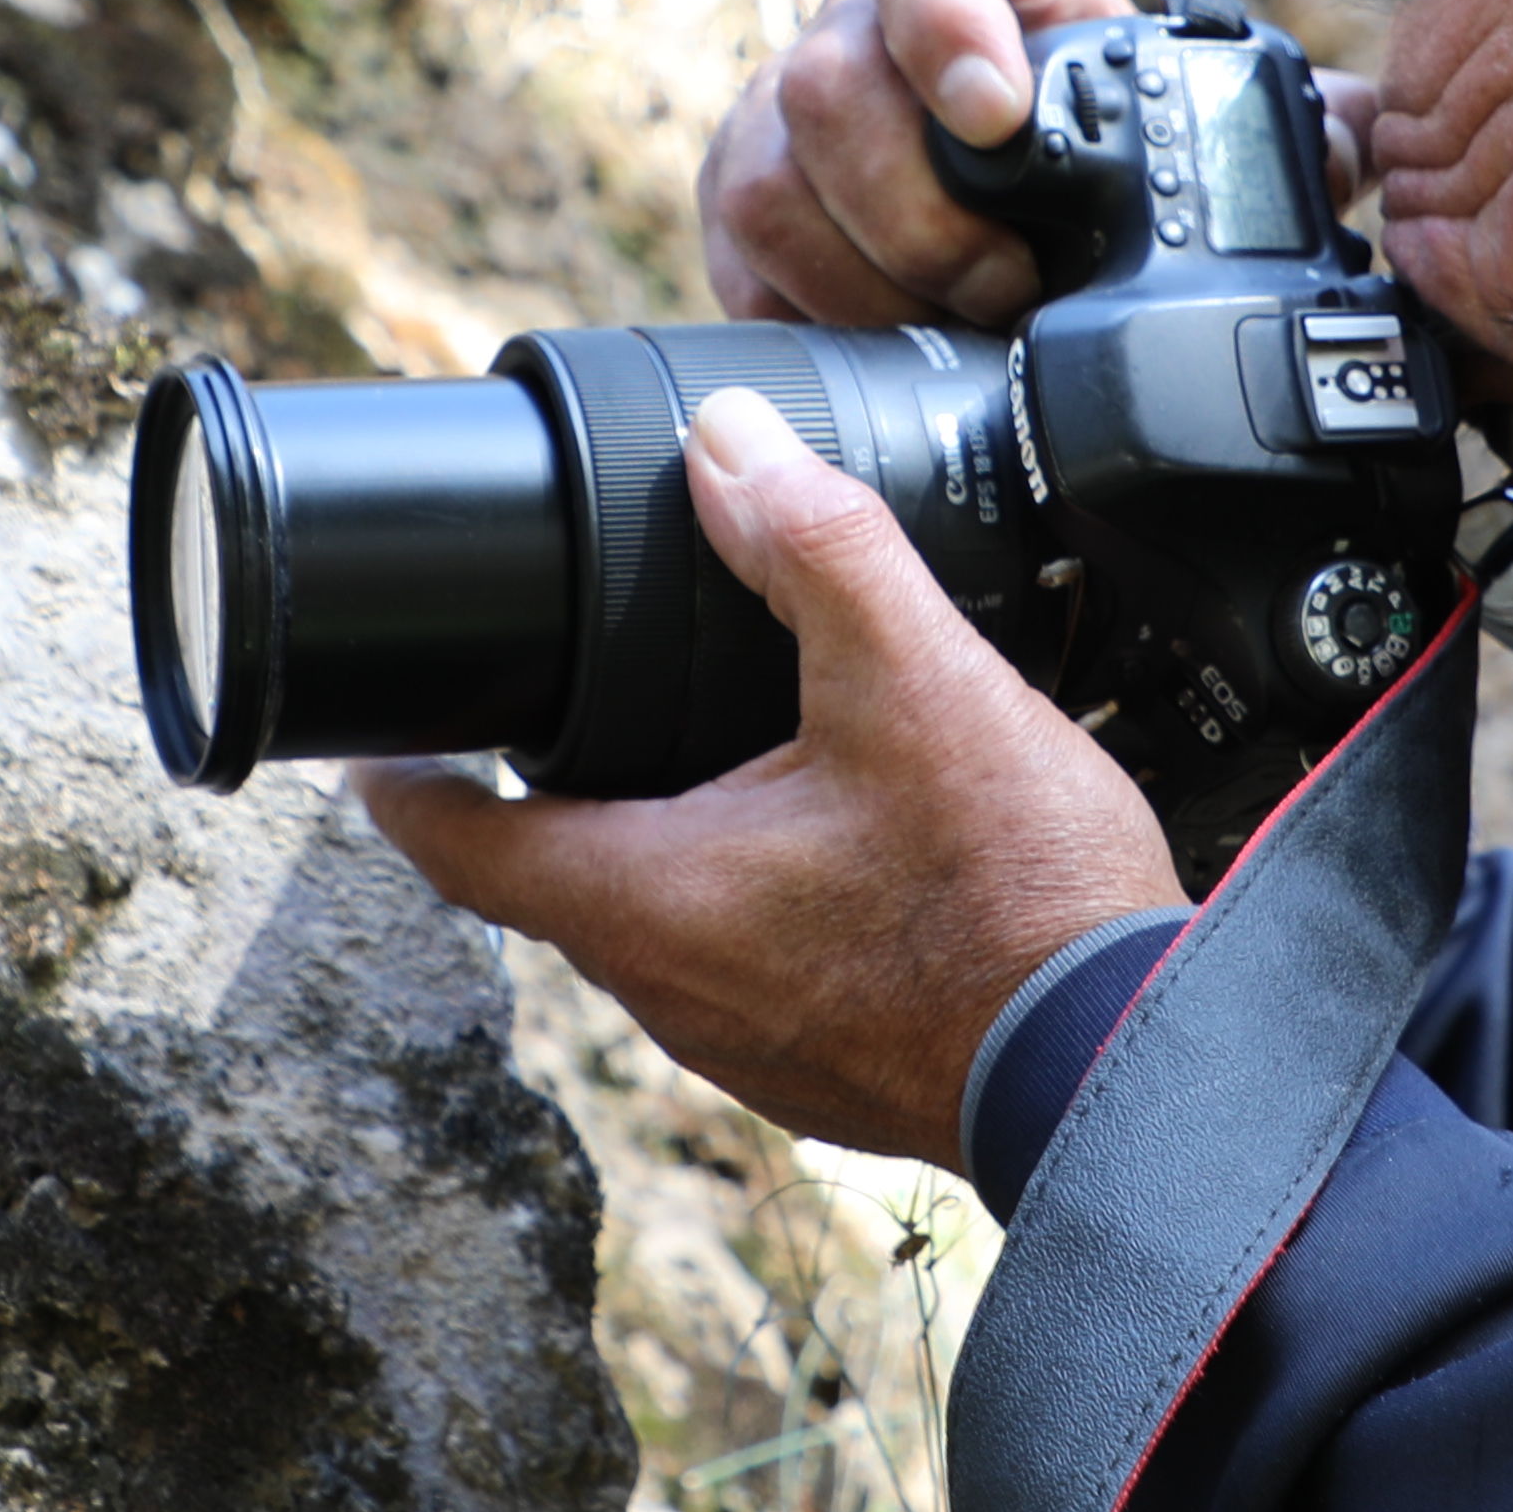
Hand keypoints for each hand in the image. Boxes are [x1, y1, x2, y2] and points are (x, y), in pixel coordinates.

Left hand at [355, 391, 1175, 1164]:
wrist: (1130, 1065)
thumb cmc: (1015, 898)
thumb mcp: (914, 681)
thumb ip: (817, 547)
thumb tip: (726, 442)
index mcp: (643, 900)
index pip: (454, 845)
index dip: (403, 778)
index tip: (382, 737)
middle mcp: (668, 993)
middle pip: (554, 880)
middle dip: (550, 794)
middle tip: (562, 704)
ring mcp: (745, 1048)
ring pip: (653, 930)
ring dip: (659, 849)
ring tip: (701, 759)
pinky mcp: (822, 1070)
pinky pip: (741, 974)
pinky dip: (747, 906)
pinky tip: (825, 856)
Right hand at [699, 0, 1393, 327]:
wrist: (997, 187)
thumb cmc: (1095, 131)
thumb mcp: (1178, 103)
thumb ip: (1278, 115)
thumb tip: (1375, 138)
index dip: (943, 12)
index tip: (995, 108)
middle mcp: (850, 27)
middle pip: (829, 88)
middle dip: (922, 209)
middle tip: (1011, 283)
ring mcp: (776, 120)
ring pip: (774, 186)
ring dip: (875, 276)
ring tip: (965, 322)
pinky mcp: (743, 215)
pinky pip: (744, 269)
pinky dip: (822, 320)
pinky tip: (894, 349)